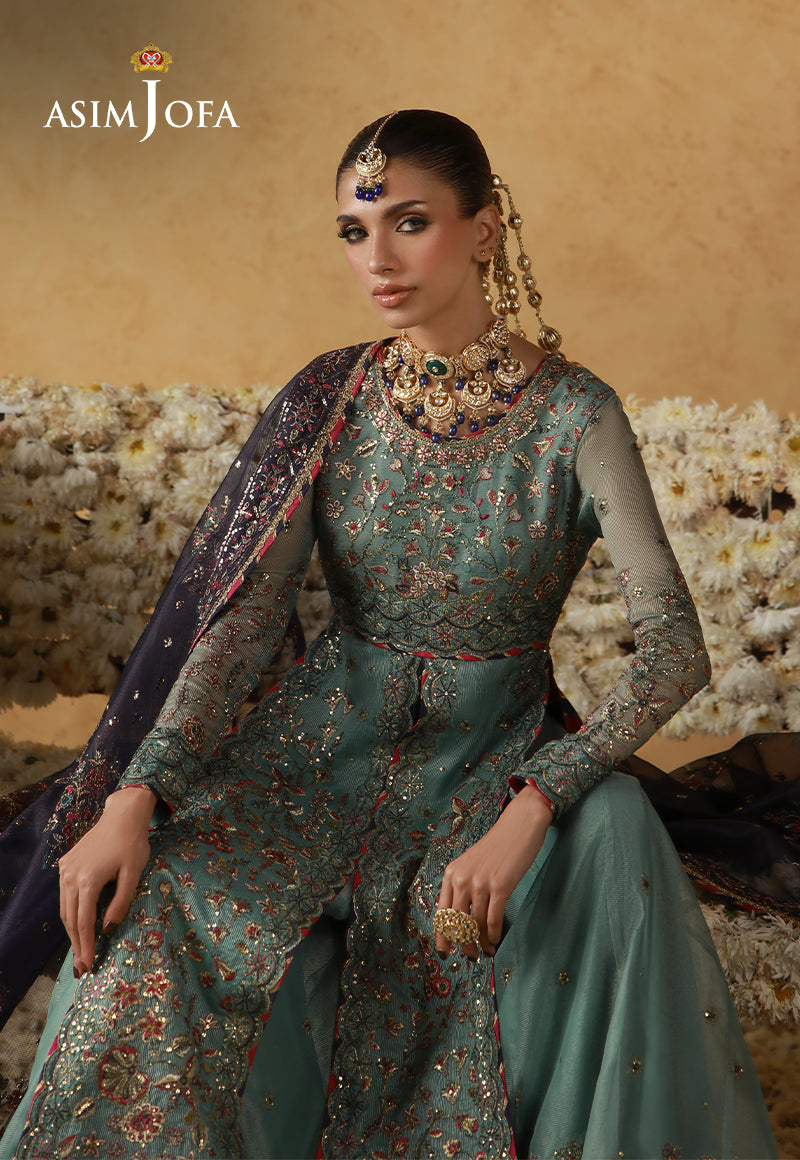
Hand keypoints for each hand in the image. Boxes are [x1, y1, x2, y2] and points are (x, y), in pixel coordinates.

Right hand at [58, 785, 155, 975]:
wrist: (122, 816)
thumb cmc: (133, 844)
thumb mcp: (133, 874)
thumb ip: (120, 903)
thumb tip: (107, 930)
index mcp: (88, 880)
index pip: (84, 922)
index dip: (86, 946)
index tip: (89, 966)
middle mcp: (71, 876)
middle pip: (70, 919)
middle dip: (76, 945)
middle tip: (82, 968)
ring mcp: (65, 869)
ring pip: (65, 909)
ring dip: (71, 931)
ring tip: (80, 952)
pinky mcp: (65, 864)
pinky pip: (65, 895)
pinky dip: (70, 913)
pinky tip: (78, 925)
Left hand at [435, 784, 552, 957]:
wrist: (519, 825)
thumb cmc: (497, 847)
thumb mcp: (471, 864)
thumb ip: (463, 886)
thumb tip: (460, 920)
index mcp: (451, 873)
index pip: (441, 912)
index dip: (442, 936)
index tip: (444, 952)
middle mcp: (461, 878)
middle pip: (456, 923)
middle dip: (463, 944)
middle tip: (471, 956)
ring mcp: (480, 882)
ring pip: (475, 925)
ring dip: (480, 943)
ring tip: (486, 951)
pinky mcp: (500, 885)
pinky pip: (492, 919)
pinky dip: (493, 934)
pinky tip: (496, 939)